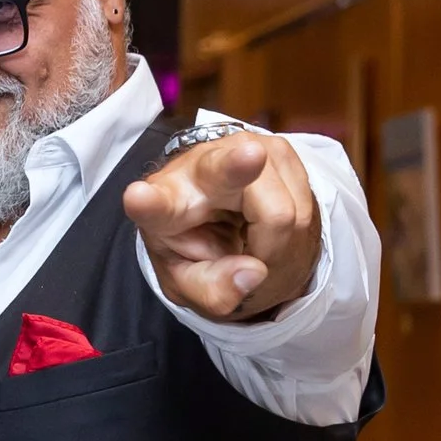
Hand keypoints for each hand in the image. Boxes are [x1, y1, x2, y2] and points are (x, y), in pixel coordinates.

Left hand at [123, 121, 320, 323]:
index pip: (157, 207)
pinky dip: (291, 231)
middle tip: (251, 157)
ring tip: (252, 240)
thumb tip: (254, 272)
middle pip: (225, 171)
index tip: (137, 198)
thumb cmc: (198, 249)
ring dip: (275, 244)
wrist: (225, 218)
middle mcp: (199, 168)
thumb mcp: (192, 284)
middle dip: (238, 165)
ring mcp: (242, 150)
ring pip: (281, 214)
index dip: (148, 205)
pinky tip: (267, 223)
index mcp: (165, 206)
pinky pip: (303, 209)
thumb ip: (213, 290)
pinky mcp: (279, 150)